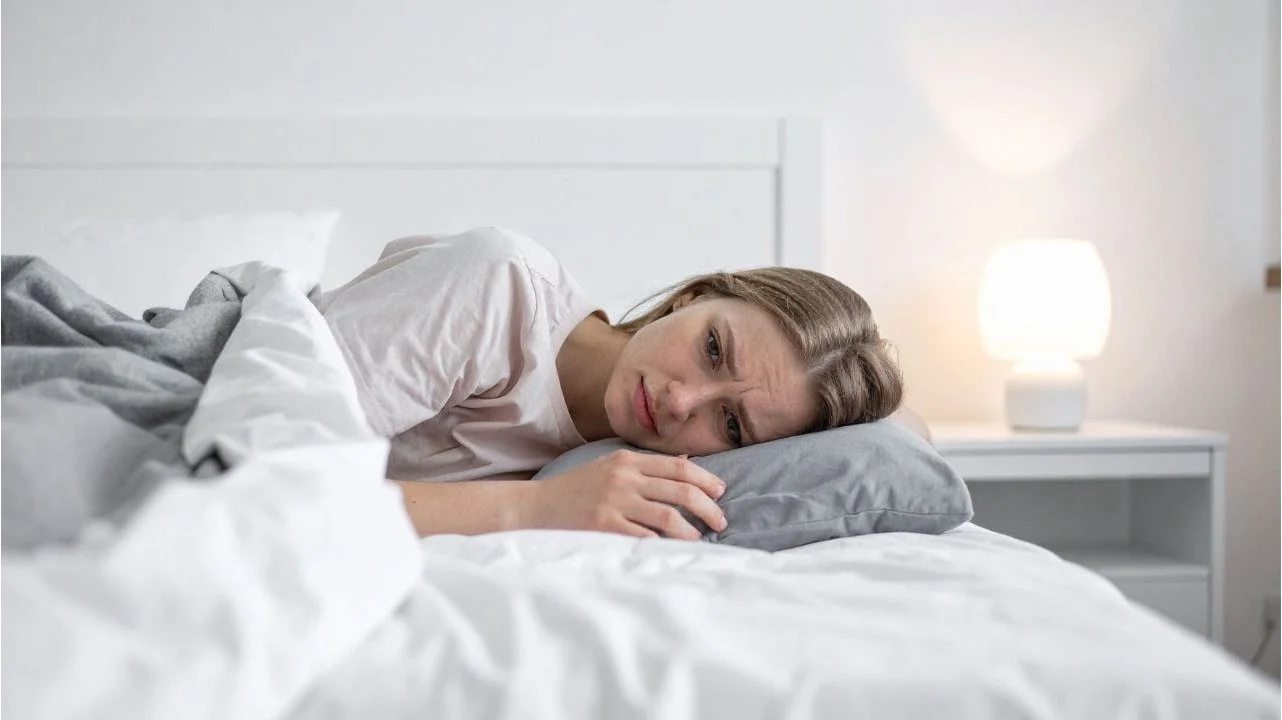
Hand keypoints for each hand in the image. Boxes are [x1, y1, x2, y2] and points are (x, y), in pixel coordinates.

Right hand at [524, 450, 727, 539]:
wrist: (535, 507)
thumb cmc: (575, 490)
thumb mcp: (609, 468)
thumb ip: (644, 468)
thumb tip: (685, 465)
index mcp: (627, 461)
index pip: (679, 468)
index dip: (706, 480)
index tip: (721, 493)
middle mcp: (624, 478)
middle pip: (681, 490)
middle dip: (708, 507)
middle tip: (720, 522)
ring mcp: (614, 502)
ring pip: (669, 515)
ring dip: (691, 530)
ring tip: (700, 539)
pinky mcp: (604, 526)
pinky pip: (645, 537)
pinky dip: (664, 545)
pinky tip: (672, 551)